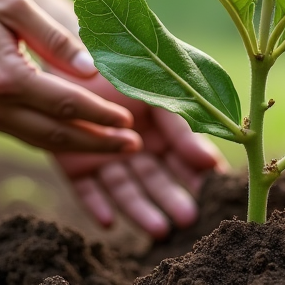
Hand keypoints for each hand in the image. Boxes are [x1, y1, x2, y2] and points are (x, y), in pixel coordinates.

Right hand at [0, 0, 141, 152]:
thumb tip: (92, 69)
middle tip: (132, 146)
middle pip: (55, 135)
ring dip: (74, 144)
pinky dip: (46, 135)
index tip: (132, 123)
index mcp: (5, 77)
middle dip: (97, 144)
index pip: (67, 105)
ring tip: (111, 146)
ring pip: (35, 139)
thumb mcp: (13, 4)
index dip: (102, 117)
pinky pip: (16, 132)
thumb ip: (55, 39)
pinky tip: (71, 132)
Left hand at [53, 73, 227, 237]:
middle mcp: (134, 148)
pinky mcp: (74, 164)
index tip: (214, 194)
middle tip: (188, 219)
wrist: (70, 54)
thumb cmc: (122, 67)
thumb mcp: (159, 95)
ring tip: (159, 230)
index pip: (183, 159)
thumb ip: (182, 130)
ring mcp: (104, 157)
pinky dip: (95, 205)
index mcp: (157, 131)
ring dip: (141, 210)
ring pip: (125, 189)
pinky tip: (108, 222)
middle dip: (172, 199)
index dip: (198, 176)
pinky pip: (85, 190)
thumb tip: (211, 164)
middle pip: (155, 179)